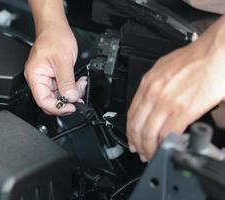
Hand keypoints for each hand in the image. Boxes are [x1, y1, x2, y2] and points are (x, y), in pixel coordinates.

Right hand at [24, 24, 86, 114]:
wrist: (55, 27)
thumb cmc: (54, 38)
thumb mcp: (63, 61)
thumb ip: (67, 82)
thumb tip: (70, 98)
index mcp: (35, 76)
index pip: (43, 101)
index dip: (58, 107)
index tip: (71, 107)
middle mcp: (38, 79)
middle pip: (51, 101)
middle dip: (66, 101)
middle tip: (78, 98)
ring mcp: (46, 78)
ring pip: (58, 96)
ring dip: (71, 94)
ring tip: (80, 85)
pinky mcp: (53, 76)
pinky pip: (61, 88)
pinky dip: (71, 88)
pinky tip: (78, 82)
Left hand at [126, 16, 224, 160]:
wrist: (216, 51)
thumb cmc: (195, 58)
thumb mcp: (165, 69)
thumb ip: (156, 87)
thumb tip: (156, 104)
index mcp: (148, 83)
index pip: (131, 113)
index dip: (130, 131)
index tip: (132, 139)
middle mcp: (153, 93)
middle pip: (137, 126)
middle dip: (136, 143)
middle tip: (139, 151)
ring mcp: (166, 102)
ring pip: (148, 133)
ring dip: (148, 147)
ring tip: (150, 154)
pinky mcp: (183, 110)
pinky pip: (167, 133)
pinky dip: (164, 145)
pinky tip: (165, 149)